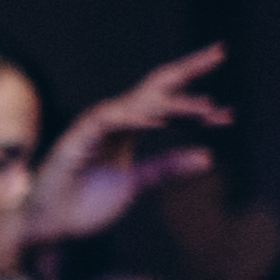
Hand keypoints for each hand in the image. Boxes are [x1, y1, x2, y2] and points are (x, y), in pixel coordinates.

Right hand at [24, 46, 230, 248]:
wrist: (51, 227)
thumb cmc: (85, 205)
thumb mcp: (136, 185)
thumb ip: (166, 169)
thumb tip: (209, 157)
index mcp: (126, 128)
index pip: (164, 102)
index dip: (194, 100)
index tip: (228, 109)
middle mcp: (112, 121)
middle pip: (154, 87)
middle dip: (187, 69)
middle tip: (220, 52)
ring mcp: (93, 127)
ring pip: (137, 104)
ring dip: (172, 105)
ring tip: (206, 109)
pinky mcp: (76, 140)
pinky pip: (108, 122)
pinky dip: (134, 119)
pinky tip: (160, 121)